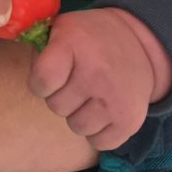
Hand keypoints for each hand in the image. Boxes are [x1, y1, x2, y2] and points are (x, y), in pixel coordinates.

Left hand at [28, 8, 171, 149]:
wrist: (139, 44)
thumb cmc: (89, 38)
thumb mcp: (62, 29)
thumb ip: (41, 50)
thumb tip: (32, 78)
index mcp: (74, 44)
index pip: (42, 81)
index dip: (39, 83)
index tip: (48, 77)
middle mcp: (96, 73)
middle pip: (56, 106)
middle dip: (60, 97)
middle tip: (74, 82)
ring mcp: (115, 99)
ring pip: (76, 127)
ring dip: (78, 115)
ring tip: (89, 95)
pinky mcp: (130, 120)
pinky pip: (99, 142)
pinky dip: (97, 131)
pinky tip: (103, 110)